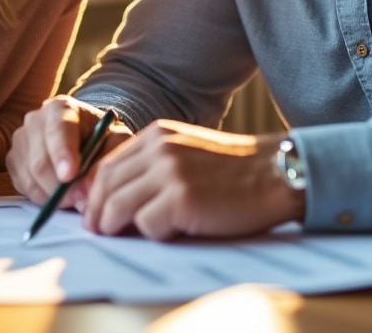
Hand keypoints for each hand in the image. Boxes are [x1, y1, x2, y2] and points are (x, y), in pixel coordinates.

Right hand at [7, 95, 130, 209]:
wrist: (86, 137)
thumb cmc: (101, 138)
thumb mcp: (114, 144)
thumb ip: (104, 163)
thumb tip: (84, 192)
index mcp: (61, 108)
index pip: (58, 131)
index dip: (62, 155)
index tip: (69, 176)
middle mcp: (35, 120)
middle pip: (39, 160)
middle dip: (60, 187)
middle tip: (81, 202)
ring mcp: (20, 140)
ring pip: (29, 177)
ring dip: (52, 196)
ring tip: (74, 197)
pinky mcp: (13, 160)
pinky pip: (22, 186)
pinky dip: (42, 197)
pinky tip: (59, 193)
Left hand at [82, 120, 303, 239]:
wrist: (276, 174)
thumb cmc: (236, 172)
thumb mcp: (188, 152)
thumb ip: (155, 165)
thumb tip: (120, 198)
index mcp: (158, 135)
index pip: (109, 165)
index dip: (96, 192)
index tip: (95, 212)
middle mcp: (159, 150)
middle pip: (107, 184)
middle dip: (96, 212)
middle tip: (97, 231)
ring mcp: (170, 173)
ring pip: (118, 206)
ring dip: (114, 226)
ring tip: (118, 237)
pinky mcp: (182, 199)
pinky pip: (146, 224)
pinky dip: (150, 234)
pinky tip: (167, 233)